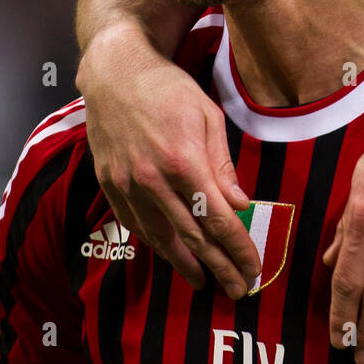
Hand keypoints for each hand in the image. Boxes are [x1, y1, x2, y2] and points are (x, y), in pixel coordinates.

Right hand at [77, 23, 261, 295]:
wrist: (115, 73)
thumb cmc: (169, 88)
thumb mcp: (208, 115)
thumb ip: (223, 164)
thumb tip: (240, 204)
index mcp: (184, 161)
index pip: (217, 219)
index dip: (237, 249)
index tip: (253, 269)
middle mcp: (153, 180)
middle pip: (192, 237)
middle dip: (219, 267)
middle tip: (238, 290)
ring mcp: (127, 185)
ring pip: (160, 238)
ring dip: (185, 264)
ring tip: (204, 282)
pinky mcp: (110, 185)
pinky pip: (135, 225)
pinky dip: (155, 243)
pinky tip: (171, 253)